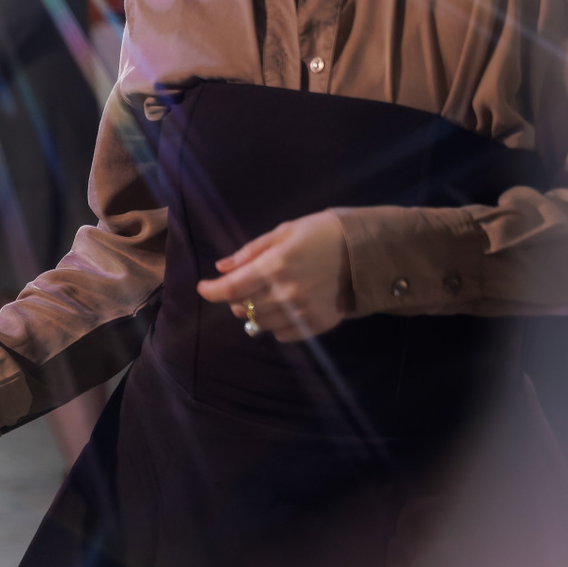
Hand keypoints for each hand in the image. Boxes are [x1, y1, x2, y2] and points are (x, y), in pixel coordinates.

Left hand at [196, 210, 349, 341]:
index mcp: (274, 266)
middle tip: (241, 287)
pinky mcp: (317, 324)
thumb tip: (222, 267)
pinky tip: (283, 308)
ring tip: (264, 296)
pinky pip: (283, 334)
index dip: (211, 291)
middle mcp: (286, 293)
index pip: (231, 289)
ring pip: (261, 323)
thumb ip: (250, 252)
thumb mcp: (283, 232)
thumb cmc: (319, 233)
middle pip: (242, 309)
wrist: (364, 250)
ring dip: (254, 312)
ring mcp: (302, 311)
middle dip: (234, 299)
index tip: (203, 288)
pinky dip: (276, 324)